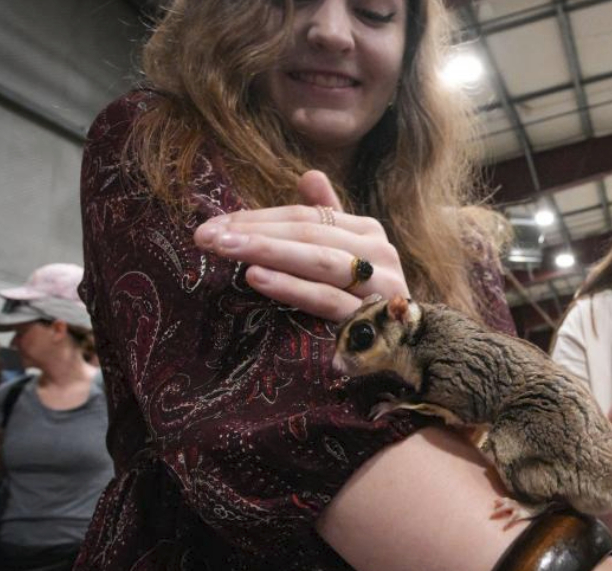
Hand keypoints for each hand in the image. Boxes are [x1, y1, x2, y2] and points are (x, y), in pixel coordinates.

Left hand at [192, 170, 408, 322]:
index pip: (306, 216)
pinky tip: (257, 278)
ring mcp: (380, 286)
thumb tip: (309, 175)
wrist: (405, 354)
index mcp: (368, 233)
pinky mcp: (374, 320)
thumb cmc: (364, 303)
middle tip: (206, 235)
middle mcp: (379, 254)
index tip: (214, 224)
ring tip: (225, 249)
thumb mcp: (345, 257)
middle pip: (309, 234)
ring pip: (319, 261)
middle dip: (253, 232)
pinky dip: (291, 287)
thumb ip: (327, 218)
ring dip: (268, 252)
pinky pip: (327, 299)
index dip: (258, 217)